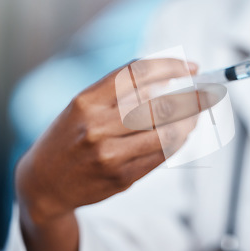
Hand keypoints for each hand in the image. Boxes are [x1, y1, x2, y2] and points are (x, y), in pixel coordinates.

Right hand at [16, 58, 197, 224]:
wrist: (42, 183)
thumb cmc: (69, 136)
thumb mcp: (83, 106)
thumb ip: (120, 92)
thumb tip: (169, 80)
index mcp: (86, 101)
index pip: (138, 73)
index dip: (171, 67)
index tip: (191, 67)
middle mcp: (97, 126)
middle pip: (160, 104)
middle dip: (191, 97)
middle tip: (207, 93)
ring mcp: (110, 155)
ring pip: (167, 132)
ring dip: (189, 121)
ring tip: (196, 114)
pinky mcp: (122, 177)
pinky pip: (162, 155)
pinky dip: (178, 141)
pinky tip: (183, 133)